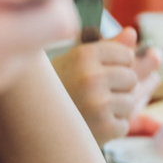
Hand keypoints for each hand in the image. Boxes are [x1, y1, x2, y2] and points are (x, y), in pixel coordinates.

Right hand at [57, 29, 162, 143]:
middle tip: (91, 94)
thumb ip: (106, 46)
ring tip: (88, 110)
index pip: (127, 55)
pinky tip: (88, 125)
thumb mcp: (73, 61)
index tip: (98, 72)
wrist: (29, 123)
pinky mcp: (103, 128)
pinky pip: (123, 125)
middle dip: (117, 88)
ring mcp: (98, 104)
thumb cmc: (55, 89)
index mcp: (84, 55)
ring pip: (130, 103)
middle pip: (131, 78)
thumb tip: (132, 32)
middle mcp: (91, 77)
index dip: (116, 65)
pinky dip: (109, 129)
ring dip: (114, 110)